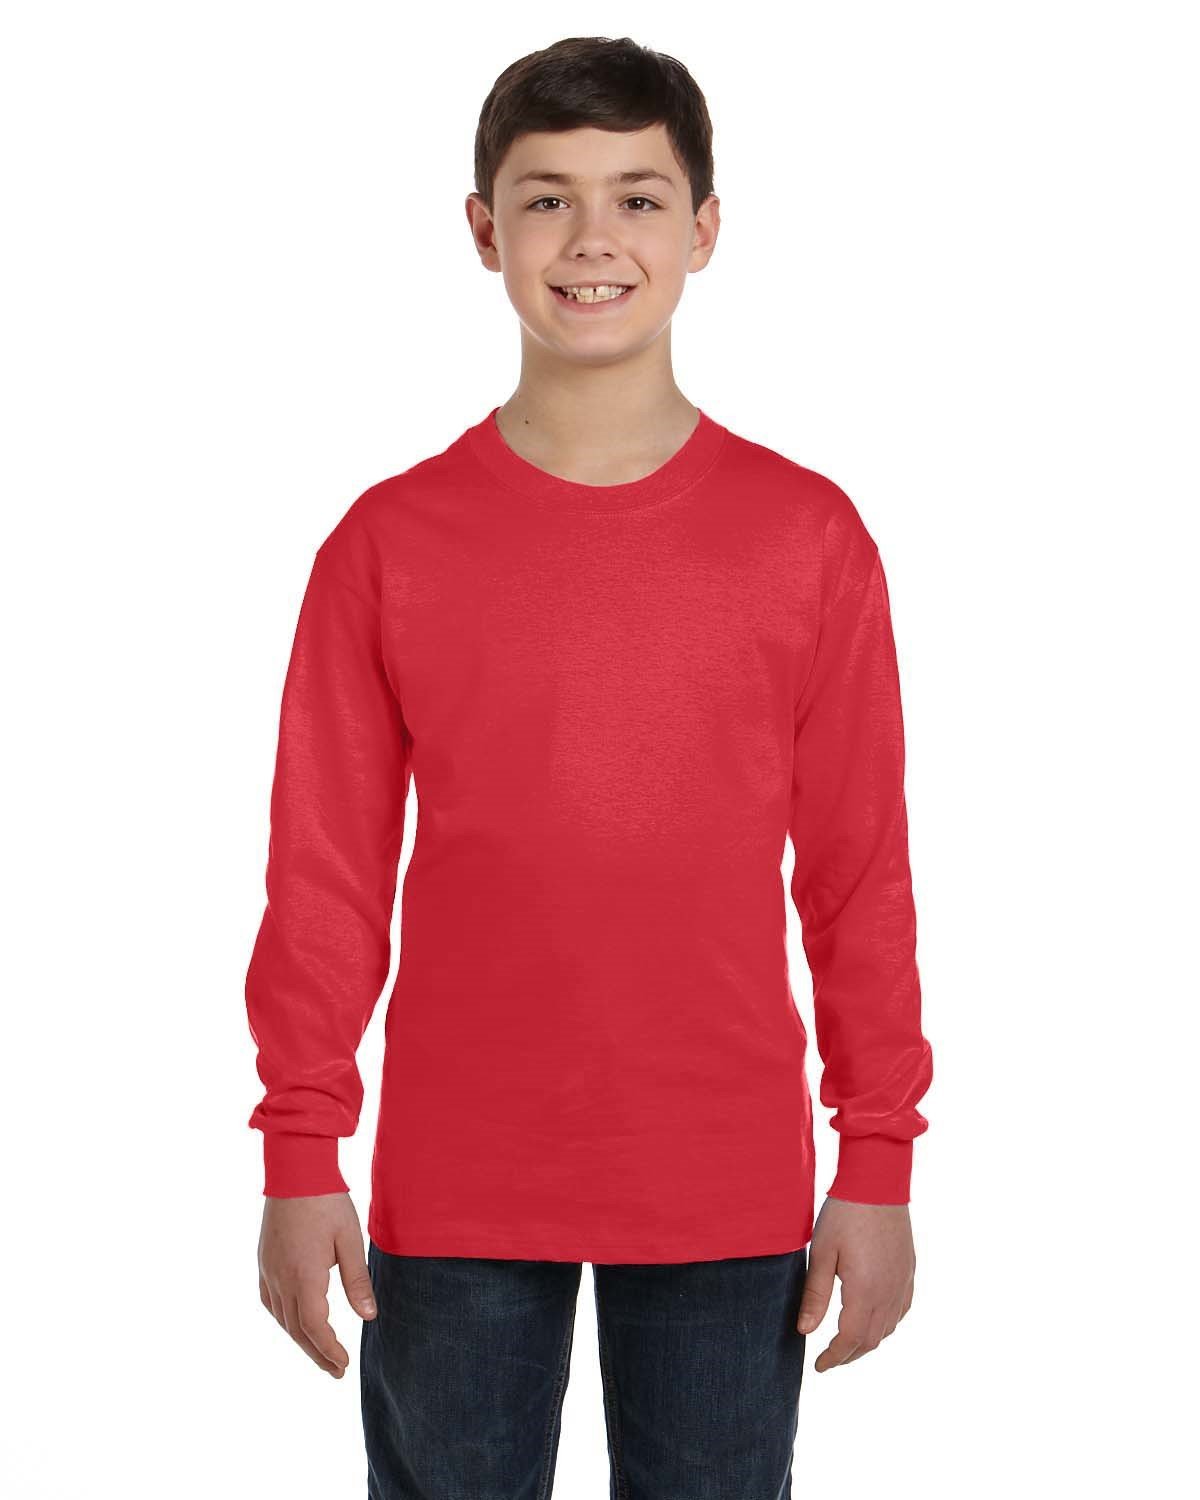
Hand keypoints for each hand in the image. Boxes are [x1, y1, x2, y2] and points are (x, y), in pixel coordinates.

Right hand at [257, 1192, 377, 1377]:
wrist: (295, 1169)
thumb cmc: (327, 1202)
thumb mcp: (349, 1240)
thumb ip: (357, 1280)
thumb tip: (368, 1317)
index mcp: (304, 1276)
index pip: (315, 1327)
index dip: (329, 1350)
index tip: (343, 1365)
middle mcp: (280, 1279)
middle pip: (296, 1330)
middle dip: (317, 1353)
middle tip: (336, 1370)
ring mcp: (268, 1270)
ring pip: (281, 1318)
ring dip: (300, 1339)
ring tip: (320, 1352)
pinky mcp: (264, 1260)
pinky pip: (269, 1301)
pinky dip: (284, 1318)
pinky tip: (294, 1321)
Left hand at [795, 1195, 915, 1370]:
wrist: (878, 1182)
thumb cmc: (845, 1214)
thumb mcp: (822, 1253)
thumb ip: (815, 1295)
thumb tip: (805, 1331)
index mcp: (866, 1291)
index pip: (850, 1339)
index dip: (833, 1357)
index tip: (818, 1366)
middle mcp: (889, 1292)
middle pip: (871, 1340)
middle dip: (849, 1355)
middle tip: (829, 1359)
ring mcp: (903, 1282)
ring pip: (888, 1327)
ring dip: (868, 1341)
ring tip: (846, 1343)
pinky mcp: (909, 1270)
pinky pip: (901, 1309)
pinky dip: (887, 1324)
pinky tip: (875, 1320)